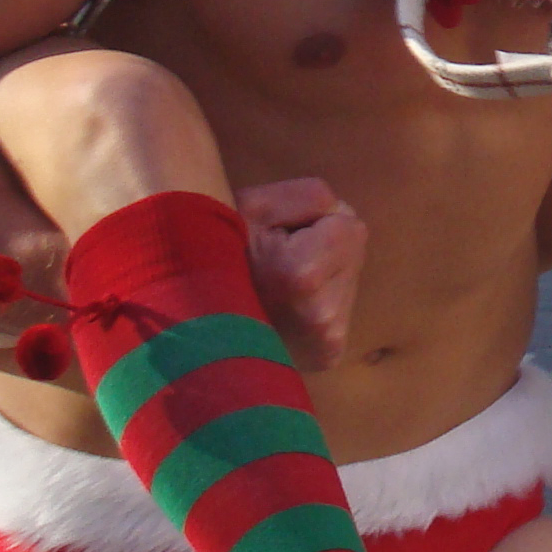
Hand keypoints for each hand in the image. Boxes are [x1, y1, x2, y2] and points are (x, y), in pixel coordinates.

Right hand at [240, 176, 366, 368]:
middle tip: (278, 263)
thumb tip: (344, 217)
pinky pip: (344, 304)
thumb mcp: (253, 205)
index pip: (349, 223)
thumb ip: (309, 196)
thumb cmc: (221, 256)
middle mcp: (322, 317)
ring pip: (350, 274)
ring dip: (322, 271)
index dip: (313, 222)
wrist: (196, 325)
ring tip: (280, 285)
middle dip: (324, 245)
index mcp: (302, 276)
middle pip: (355, 248)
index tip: (277, 241)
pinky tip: (289, 307)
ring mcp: (327, 341)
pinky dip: (321, 298)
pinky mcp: (329, 355)